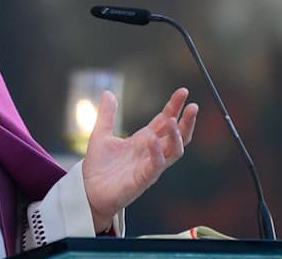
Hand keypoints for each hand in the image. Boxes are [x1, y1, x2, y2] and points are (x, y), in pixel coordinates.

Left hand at [82, 88, 197, 231]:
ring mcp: (150, 165)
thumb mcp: (101, 134)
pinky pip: (157, 165)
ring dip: (177, 136)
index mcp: (144, 139)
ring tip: (173, 121)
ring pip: (175, 151)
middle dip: (187, 121)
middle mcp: (152, 151)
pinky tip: (152, 140)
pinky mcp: (144, 179)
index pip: (165, 120)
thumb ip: (107, 115)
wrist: (88, 191)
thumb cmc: (98, 166)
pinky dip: (157, 152)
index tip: (183, 91)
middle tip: (193, 106)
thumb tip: (108, 92)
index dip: (175, 106)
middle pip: (178, 135)